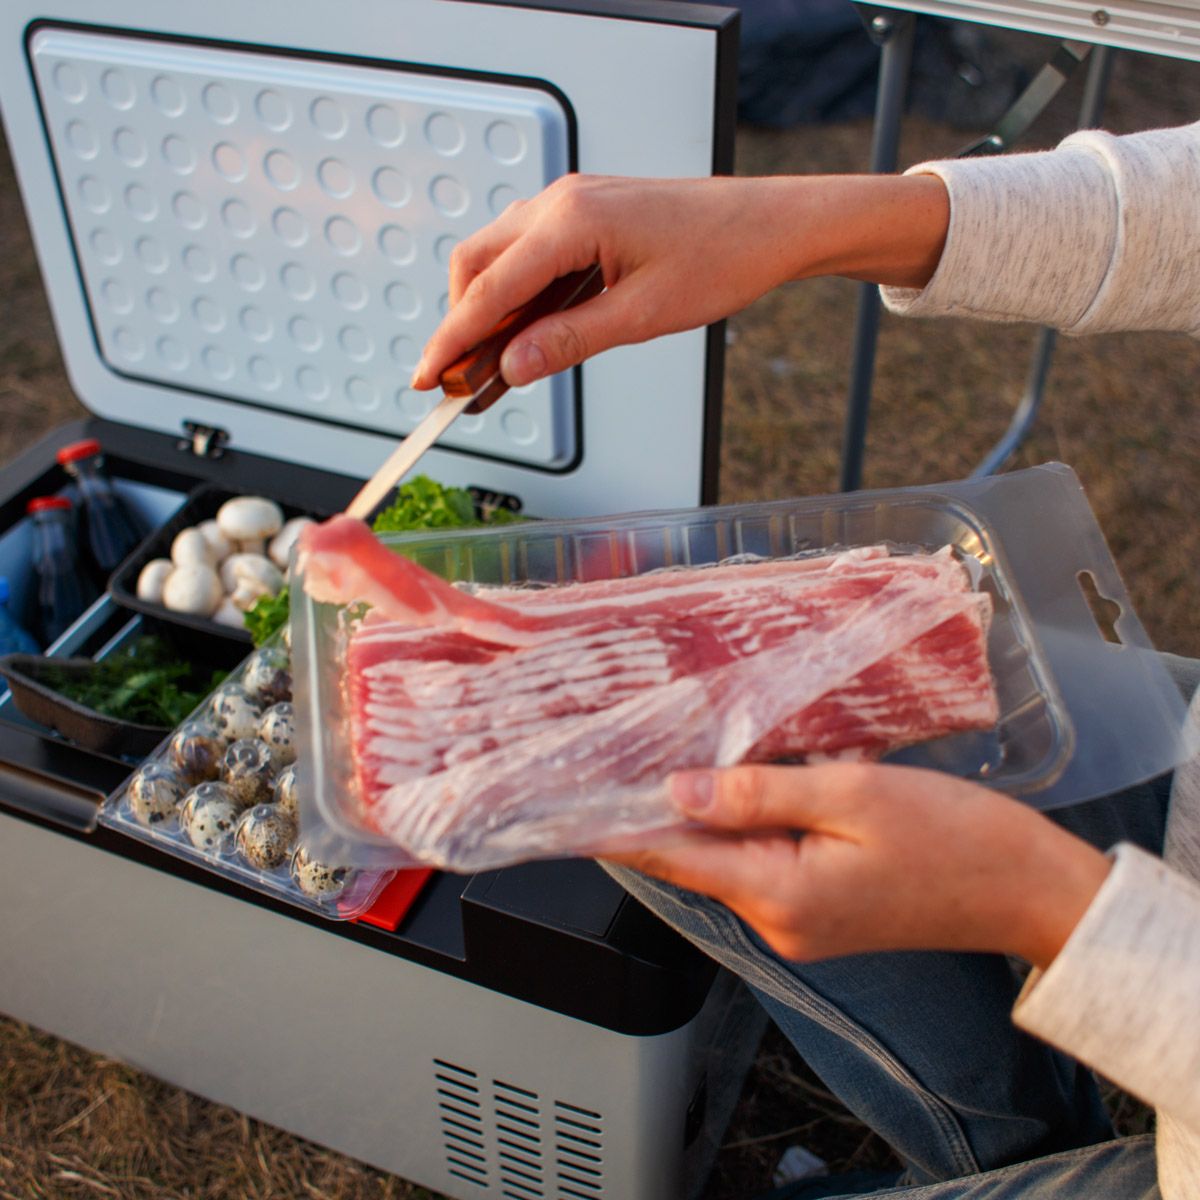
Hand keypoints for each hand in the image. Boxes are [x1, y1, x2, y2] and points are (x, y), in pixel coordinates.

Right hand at [412, 173, 948, 389]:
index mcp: (571, 221)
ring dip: (488, 311)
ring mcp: (571, 204)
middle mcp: (561, 202)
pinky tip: (528, 333)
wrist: (771, 223)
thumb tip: (512, 368)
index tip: (426, 379)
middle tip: (456, 382)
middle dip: (460, 324)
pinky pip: (530, 254)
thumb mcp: (643, 316)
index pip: (489, 290)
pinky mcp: (587, 214)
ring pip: (499, 257)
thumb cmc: (723, 257)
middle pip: (477, 265)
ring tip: (491, 368)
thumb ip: (570, 342)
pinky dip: (517, 295)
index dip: (451, 341)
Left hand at [606, 763, 1109, 968]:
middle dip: (654, 806)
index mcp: (778, 895)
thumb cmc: (956, 839)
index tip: (563, 801)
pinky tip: (737, 781)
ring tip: (664, 753)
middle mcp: (777, 918)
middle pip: (693, 856)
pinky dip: (744, 822)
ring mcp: (798, 919)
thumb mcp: (853, 797)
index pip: (669, 856)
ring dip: (701, 810)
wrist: (1028, 888)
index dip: (612, 825)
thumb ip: (758, 793)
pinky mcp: (820, 908)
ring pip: (726, 856)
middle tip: (615, 751)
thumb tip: (679, 790)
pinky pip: (763, 859)